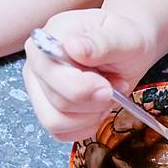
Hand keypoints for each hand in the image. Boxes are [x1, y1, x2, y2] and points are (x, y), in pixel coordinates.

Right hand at [23, 8, 156, 140]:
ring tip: (109, 96)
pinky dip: (86, 126)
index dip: (82, 87)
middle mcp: (38, 63)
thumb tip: (74, 47)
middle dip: (95, 101)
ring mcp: (39, 87)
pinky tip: (99, 108)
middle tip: (117, 86)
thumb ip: (101, 42)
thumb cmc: (125, 37)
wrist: (129, 47)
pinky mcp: (48, 108)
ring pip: (55, 121)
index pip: (51, 72)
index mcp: (51, 37)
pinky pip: (60, 132)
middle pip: (57, 100)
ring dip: (91, 115)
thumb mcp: (124, 35)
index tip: (108, 86)